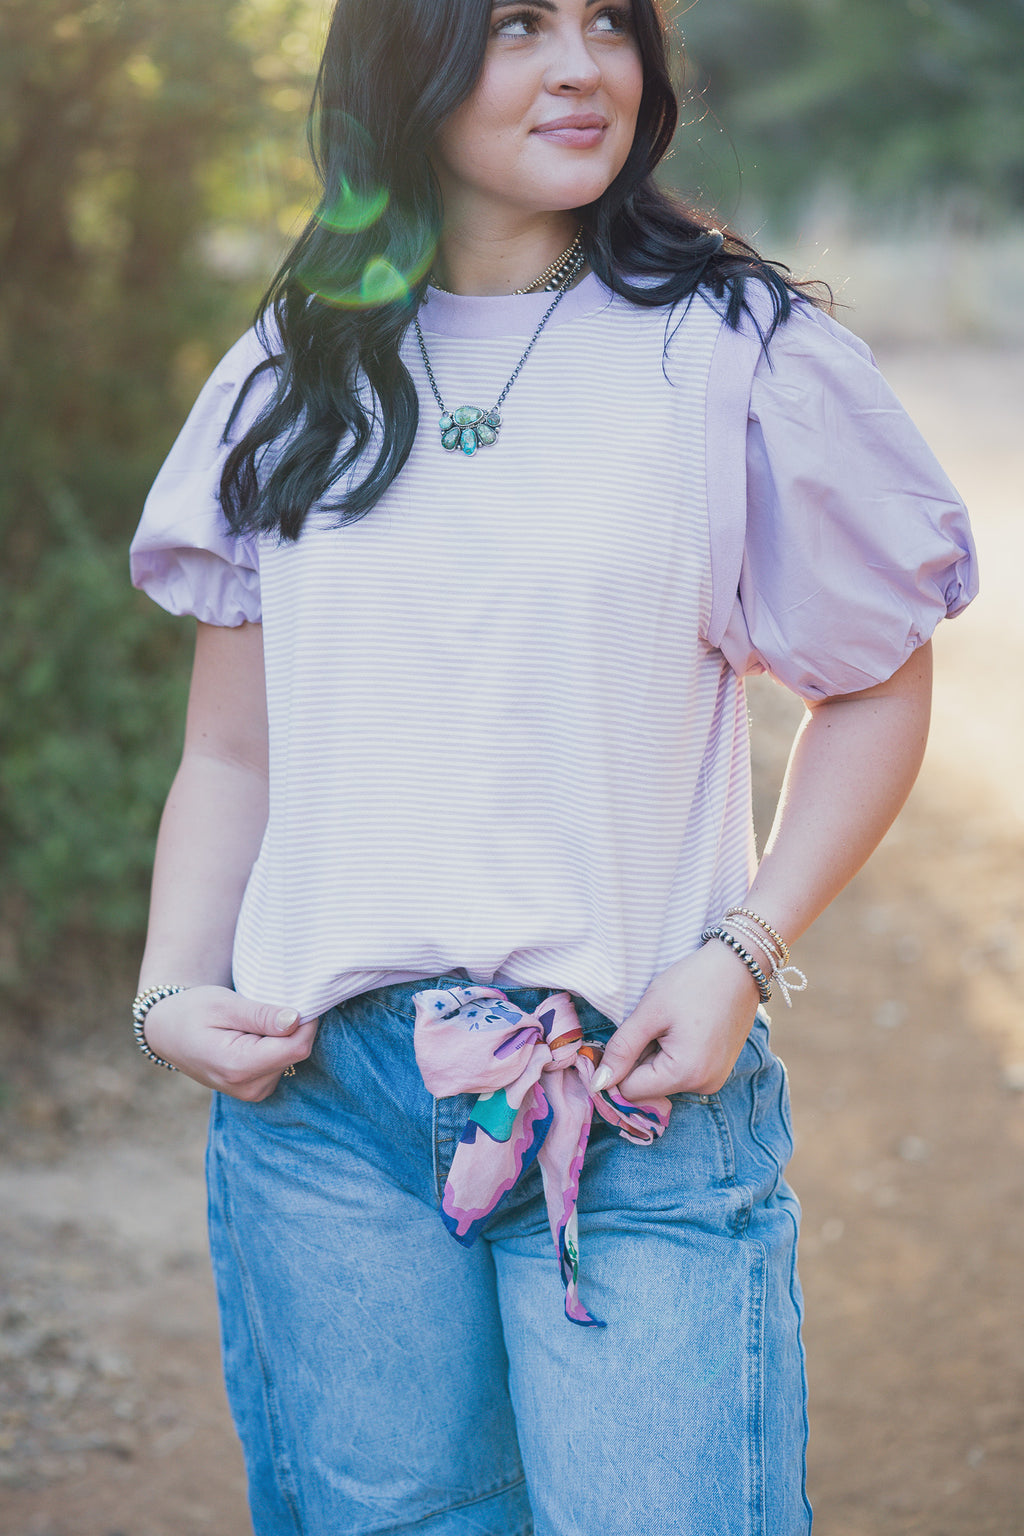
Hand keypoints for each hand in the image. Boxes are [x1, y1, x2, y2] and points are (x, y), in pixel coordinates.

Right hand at [141, 985, 318, 1100]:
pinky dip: (274, 1046)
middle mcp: (248, 1087)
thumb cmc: (193, 1011)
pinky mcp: (256, 1089)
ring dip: (281, 1037)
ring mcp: (253, 1092)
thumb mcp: (225, 1004)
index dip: (304, 1021)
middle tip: (262, 1009)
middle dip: (290, 1028)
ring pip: (292, 1058)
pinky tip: (252, 1036)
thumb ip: (261, 1015)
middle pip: (296, 1052)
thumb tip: (296, 1020)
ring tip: (250, 1024)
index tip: (294, 999)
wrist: (168, 1032)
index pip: (296, 1047)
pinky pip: (282, 1064)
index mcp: (239, 1067)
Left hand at [593, 942, 760, 1100]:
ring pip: (663, 1079)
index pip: (630, 1090)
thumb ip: (622, 1050)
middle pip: (648, 1086)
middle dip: (641, 1057)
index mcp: (685, 1074)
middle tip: (655, 1024)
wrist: (739, 966)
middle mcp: (703, 1086)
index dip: (619, 1065)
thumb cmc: (693, 983)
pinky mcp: (718, 1071)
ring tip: (672, 1023)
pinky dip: (673, 1053)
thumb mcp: (650, 1012)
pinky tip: (683, 1028)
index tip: (628, 1034)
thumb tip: (598, 1085)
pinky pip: (681, 1071)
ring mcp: (714, 1080)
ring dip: (657, 1054)